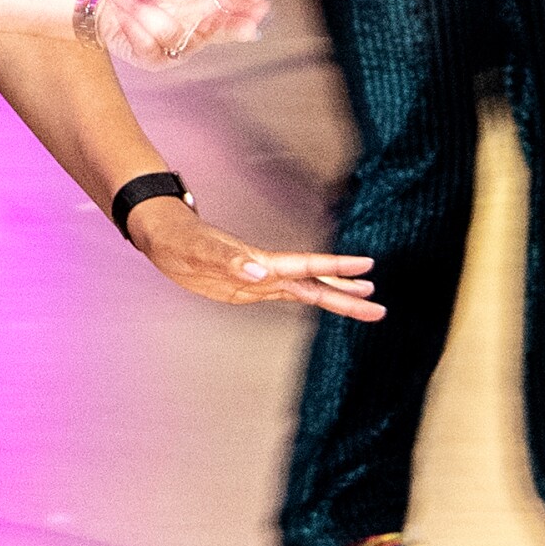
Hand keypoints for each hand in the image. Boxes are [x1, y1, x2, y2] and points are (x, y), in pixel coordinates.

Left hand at [94, 0, 277, 65]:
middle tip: (259, 10)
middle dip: (243, 16)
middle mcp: (201, 17)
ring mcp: (182, 39)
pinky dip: (141, 31)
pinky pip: (154, 48)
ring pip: (197, 40)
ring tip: (184, 9)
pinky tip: (129, 15)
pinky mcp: (156, 57)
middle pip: (228, 20)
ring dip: (191, 25)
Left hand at [129, 202, 381, 321]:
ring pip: (307, 292)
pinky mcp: (249, 289)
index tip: (367, 269)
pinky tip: (322, 303)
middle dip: (347, 296)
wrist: (164, 237)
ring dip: (335, 300)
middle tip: (380, 308)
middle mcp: (267, 270)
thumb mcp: (200, 251)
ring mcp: (260, 279)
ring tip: (367, 307)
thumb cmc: (180, 239)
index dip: (336, 267)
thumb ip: (229, 261)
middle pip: (316, 284)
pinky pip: (287, 297)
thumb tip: (259, 272)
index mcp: (261, 261)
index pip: (307, 266)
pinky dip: (308, 300)